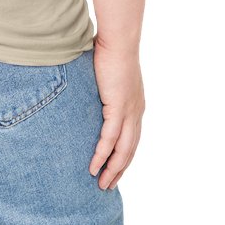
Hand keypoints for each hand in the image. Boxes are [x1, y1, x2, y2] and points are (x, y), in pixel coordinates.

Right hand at [88, 36, 144, 190]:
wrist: (118, 40)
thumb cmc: (110, 49)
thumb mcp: (107, 73)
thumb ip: (101, 85)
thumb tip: (88, 86)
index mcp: (135, 104)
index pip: (132, 138)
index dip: (124, 155)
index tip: (115, 169)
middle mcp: (136, 112)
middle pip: (130, 150)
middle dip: (119, 170)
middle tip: (108, 185)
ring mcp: (129, 111)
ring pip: (123, 150)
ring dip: (112, 169)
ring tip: (102, 184)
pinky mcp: (117, 108)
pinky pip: (110, 138)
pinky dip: (102, 155)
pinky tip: (94, 166)